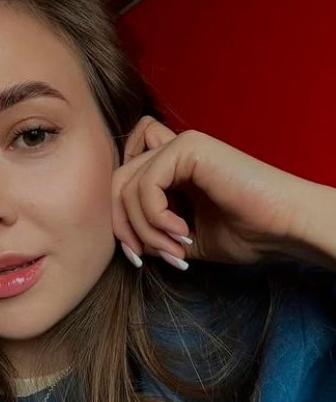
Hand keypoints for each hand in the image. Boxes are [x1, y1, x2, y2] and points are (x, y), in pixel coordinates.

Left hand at [112, 116, 335, 269]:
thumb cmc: (245, 234)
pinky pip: (146, 183)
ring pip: (127, 184)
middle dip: (122, 226)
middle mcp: (173, 152)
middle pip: (116, 182)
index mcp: (171, 170)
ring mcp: (180, 145)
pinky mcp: (190, 146)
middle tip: (144, 257)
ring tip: (174, 249)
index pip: (122, 184)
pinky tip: (183, 232)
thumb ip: (152, 233)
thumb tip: (124, 240)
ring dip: (144, 228)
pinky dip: (155, 215)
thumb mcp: (183, 240)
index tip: (138, 256)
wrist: (285, 228)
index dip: (120, 221)